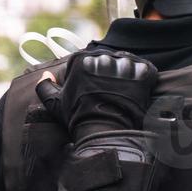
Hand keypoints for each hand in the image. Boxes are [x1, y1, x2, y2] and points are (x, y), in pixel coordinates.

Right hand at [37, 50, 157, 139]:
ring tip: (124, 93)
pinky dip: (144, 78)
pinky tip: (138, 91)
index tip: (93, 89)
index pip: (88, 59)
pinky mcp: (142, 73)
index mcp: (81, 59)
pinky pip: (146, 69)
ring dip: (127, 74)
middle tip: (111, 92)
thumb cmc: (79, 119)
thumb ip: (45, 86)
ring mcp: (124, 65)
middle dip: (109, 73)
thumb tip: (46, 73)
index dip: (91, 74)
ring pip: (127, 63)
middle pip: (108, 59)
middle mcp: (103, 57)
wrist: (105, 133)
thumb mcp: (55, 104)